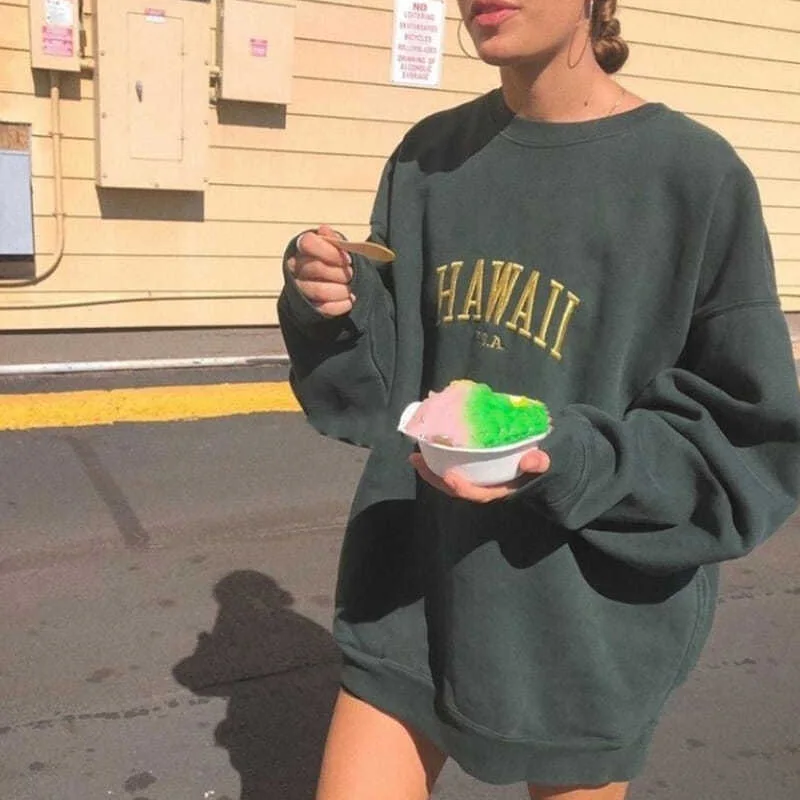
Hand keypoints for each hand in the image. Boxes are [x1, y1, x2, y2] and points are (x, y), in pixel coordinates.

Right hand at [286, 224, 354, 316]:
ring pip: (319, 290)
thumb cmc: (333, 261)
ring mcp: (300, 288)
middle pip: (317, 268)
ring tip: (351, 289)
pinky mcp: (309, 306)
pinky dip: (341, 305)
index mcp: (302, 249)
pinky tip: (349, 301)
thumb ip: (332, 240)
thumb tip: (324, 229)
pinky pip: (324, 307)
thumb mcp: (335, 248)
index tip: (347, 259)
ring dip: (342, 290)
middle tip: (352, 274)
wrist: (331, 284)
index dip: (330, 251)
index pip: (308, 243)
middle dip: (340, 273)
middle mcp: (296, 268)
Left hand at [409, 448, 550, 502]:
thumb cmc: (539, 466)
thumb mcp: (543, 465)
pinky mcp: (472, 470)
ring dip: (432, 469)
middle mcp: (484, 487)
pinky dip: (439, 461)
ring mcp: (476, 479)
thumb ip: (539, 464)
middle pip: (456, 489)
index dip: (463, 488)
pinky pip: (453, 468)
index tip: (449, 477)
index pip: (478, 494)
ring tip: (415, 456)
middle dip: (435, 478)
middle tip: (416, 459)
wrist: (541, 466)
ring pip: (450, 480)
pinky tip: (428, 449)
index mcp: (499, 490)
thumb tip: (535, 458)